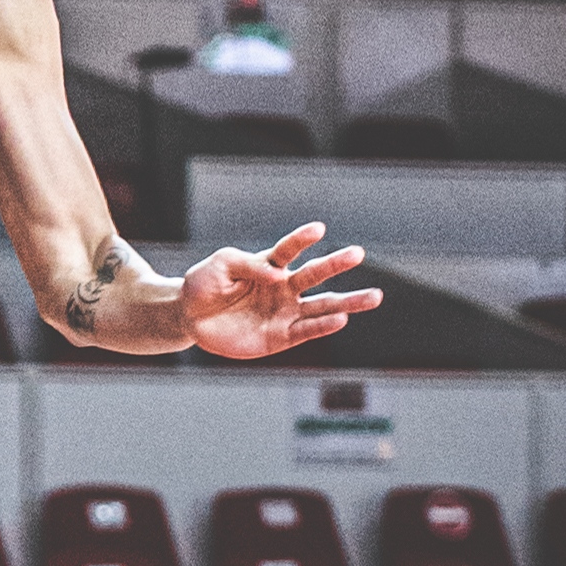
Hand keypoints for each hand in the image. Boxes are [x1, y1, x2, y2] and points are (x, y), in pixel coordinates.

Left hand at [179, 224, 382, 362]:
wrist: (191, 317)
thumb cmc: (205, 285)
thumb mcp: (221, 266)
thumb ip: (248, 266)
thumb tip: (278, 275)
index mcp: (269, 265)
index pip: (289, 249)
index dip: (302, 239)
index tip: (318, 228)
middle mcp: (283, 288)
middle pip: (314, 275)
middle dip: (336, 264)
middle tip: (358, 253)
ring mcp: (284, 312)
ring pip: (322, 306)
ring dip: (347, 302)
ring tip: (375, 297)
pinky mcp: (281, 337)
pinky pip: (306, 331)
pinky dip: (324, 326)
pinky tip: (341, 319)